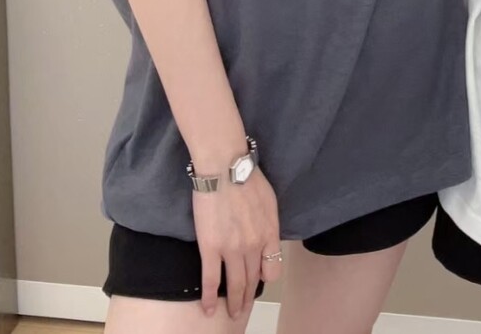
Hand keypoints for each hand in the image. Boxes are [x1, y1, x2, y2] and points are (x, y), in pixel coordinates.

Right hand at [193, 167, 281, 317]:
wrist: (225, 168)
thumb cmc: (248, 178)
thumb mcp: (270, 201)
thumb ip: (269, 224)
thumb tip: (265, 239)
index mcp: (269, 233)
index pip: (272, 268)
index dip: (264, 277)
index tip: (257, 281)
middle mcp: (254, 246)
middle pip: (253, 280)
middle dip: (248, 298)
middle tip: (243, 309)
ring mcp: (232, 250)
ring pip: (235, 285)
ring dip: (234, 303)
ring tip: (232, 313)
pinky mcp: (210, 249)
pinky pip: (211, 280)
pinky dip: (210, 298)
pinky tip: (208, 310)